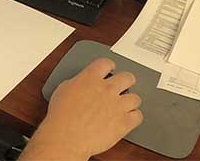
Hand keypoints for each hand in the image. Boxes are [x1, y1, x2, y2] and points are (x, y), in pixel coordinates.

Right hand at [21, 58, 142, 160]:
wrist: (67, 136)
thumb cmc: (61, 116)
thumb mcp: (63, 90)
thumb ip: (77, 83)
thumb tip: (81, 84)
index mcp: (90, 78)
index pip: (106, 63)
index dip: (109, 66)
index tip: (110, 68)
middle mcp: (106, 89)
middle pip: (127, 77)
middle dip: (126, 81)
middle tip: (123, 85)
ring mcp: (117, 105)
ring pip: (136, 98)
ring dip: (130, 101)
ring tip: (125, 105)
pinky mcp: (124, 122)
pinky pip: (138, 116)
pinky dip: (134, 117)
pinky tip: (128, 118)